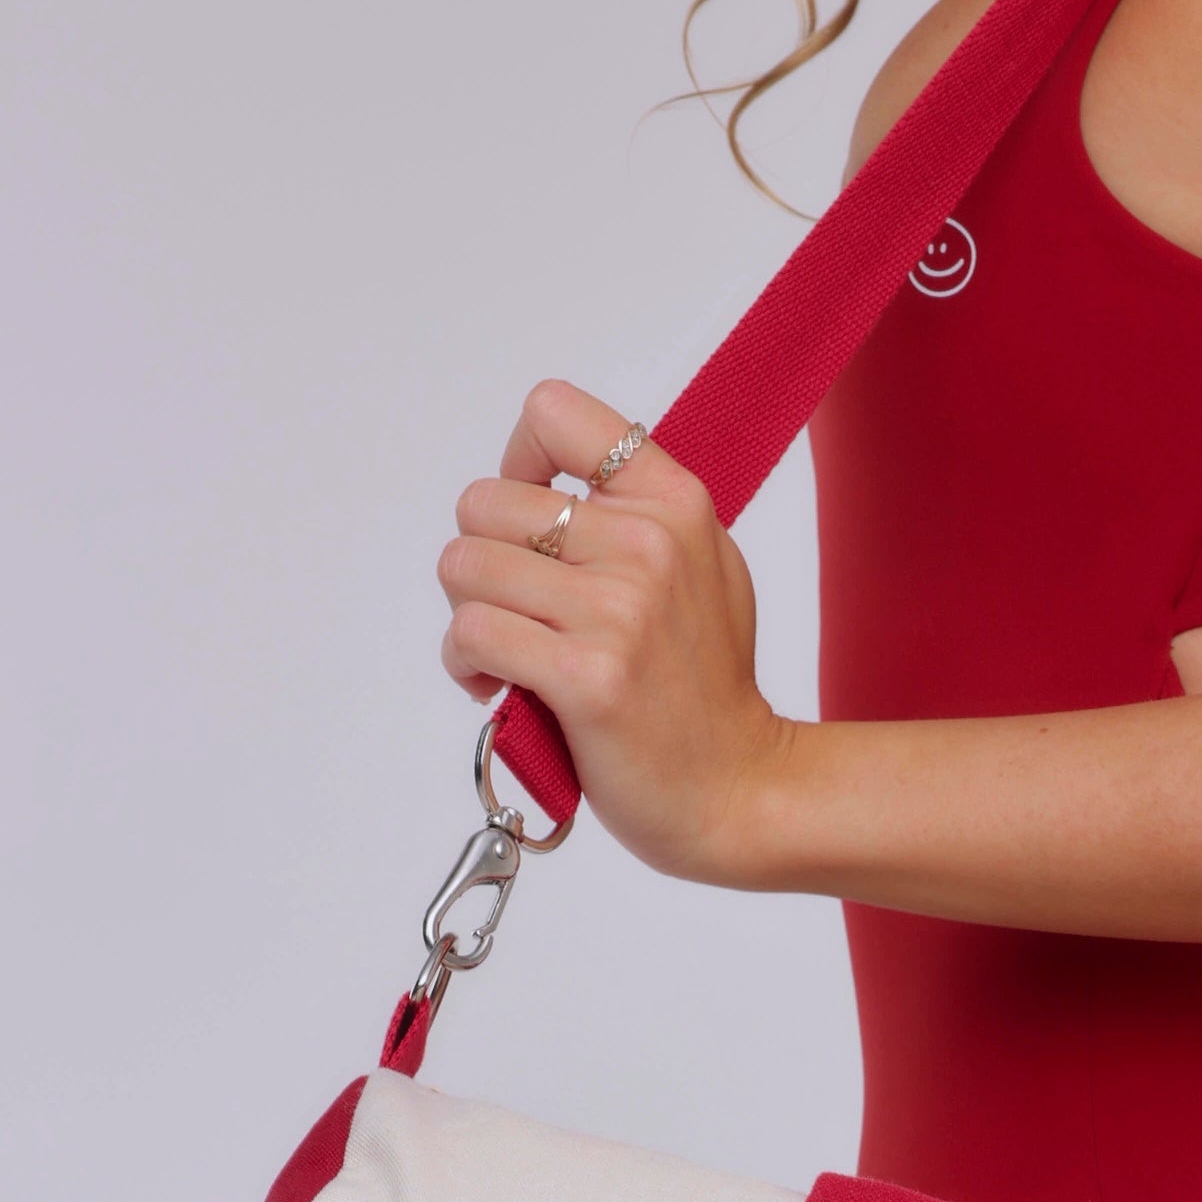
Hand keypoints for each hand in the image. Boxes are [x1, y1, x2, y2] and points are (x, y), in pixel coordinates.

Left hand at [437, 380, 794, 886]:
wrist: (737, 788)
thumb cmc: (706, 686)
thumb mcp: (702, 566)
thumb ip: (635, 512)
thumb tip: (543, 488)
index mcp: (675, 501)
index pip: (555, 413)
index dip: (516, 462)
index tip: (527, 520)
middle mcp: (647, 543)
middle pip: (484, 501)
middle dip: (481, 560)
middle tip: (517, 609)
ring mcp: (617, 610)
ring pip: (464, 566)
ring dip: (469, 615)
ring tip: (507, 651)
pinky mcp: (584, 675)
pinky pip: (472, 633)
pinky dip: (466, 663)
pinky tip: (498, 686)